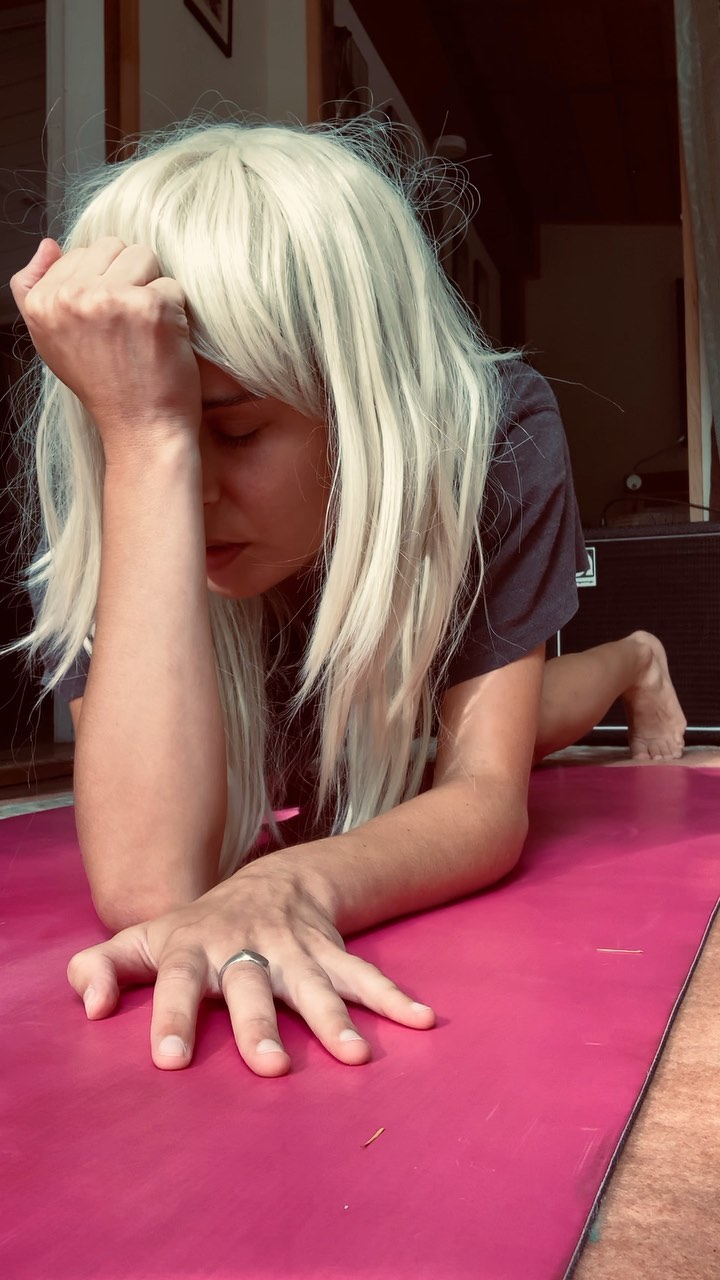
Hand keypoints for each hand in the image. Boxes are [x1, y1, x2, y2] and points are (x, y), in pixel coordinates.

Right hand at [10, 237, 200, 463]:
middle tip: (128, 327)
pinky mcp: (150, 307)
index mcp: (41, 303)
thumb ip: (38, 289)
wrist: (142, 430)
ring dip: (153, 289)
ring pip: (143, 256)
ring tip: (145, 330)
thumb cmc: (105, 386)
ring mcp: (111, 300)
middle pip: (113, 247)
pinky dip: (175, 312)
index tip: (105, 325)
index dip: (102, 284)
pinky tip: (163, 342)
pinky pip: (171, 284)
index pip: (80, 253)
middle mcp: (70, 298)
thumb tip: (50, 244)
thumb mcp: (52, 341)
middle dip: (128, 278)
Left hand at [67, 851, 434, 1076]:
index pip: (180, 980)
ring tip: (356, 1057)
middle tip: (271, 1068)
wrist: (273, 879)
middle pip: (252, 985)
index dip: (174, 1016)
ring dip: (335, 1017)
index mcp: (195, 948)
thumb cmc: (198, 927)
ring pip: (315, 982)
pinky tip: (422, 1020)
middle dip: (262, 1024)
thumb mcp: (147, 938)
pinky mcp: (331, 950)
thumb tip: (87, 1005)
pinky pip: (364, 973)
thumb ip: (106, 966)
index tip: (171, 1059)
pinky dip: (394, 996)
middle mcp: (246, 946)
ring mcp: (293, 947)